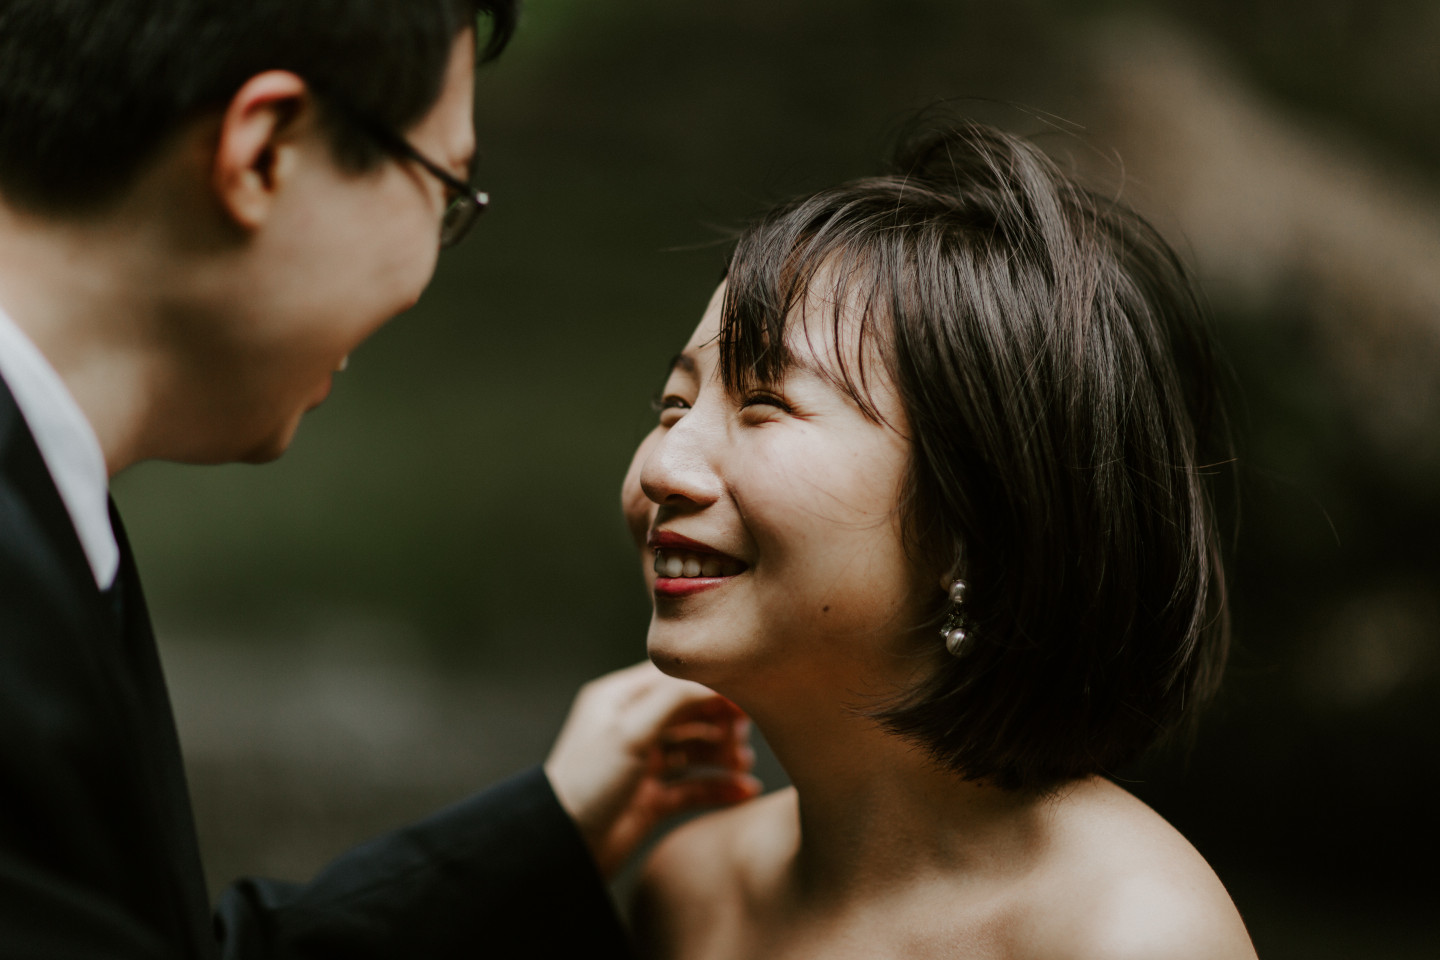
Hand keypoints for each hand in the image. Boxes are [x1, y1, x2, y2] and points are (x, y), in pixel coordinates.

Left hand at [544, 661, 760, 877]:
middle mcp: (632, 727)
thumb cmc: (587, 782)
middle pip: (688, 713)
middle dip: (719, 722)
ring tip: (742, 763)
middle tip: (744, 734)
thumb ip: (675, 700)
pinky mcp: (651, 798)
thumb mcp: (630, 731)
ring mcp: (642, 764)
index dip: (710, 686)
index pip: (674, 680)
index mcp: (619, 700)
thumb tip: (718, 681)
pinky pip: (693, 787)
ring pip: (694, 750)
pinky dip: (718, 787)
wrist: (563, 847)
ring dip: (722, 755)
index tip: (746, 696)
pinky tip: (744, 791)